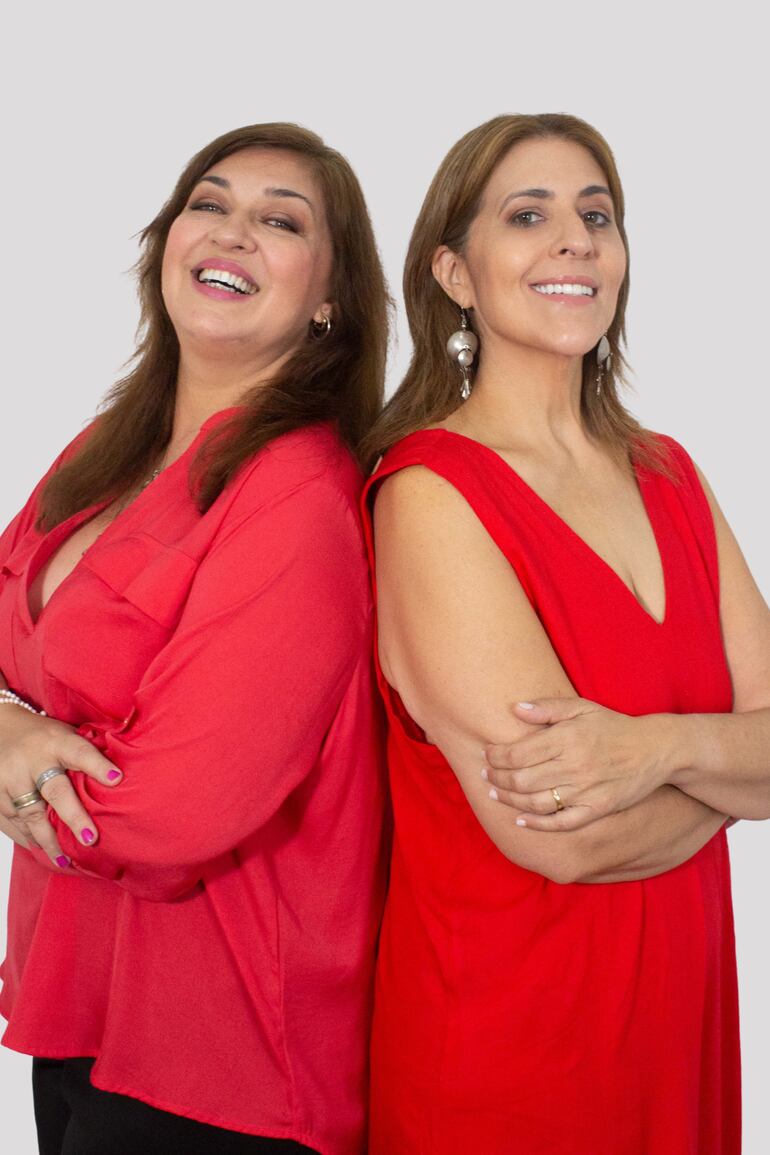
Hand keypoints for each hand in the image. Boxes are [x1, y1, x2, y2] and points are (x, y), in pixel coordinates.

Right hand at [0, 705, 121, 866]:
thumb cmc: (41, 735)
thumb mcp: (64, 733)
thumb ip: (84, 752)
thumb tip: (120, 776)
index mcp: (56, 742)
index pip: (80, 753)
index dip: (98, 766)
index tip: (117, 780)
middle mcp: (32, 761)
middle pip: (55, 792)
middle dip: (74, 817)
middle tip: (91, 840)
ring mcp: (10, 779)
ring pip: (30, 815)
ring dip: (48, 840)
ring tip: (65, 861)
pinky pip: (11, 822)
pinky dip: (27, 839)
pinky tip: (42, 852)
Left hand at [482, 698, 672, 830]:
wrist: (656, 749)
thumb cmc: (614, 726)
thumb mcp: (582, 707)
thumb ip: (548, 708)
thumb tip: (515, 709)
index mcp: (567, 738)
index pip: (518, 753)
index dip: (496, 756)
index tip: (487, 755)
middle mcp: (574, 766)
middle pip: (521, 779)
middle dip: (497, 778)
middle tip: (486, 775)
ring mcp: (586, 791)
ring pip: (536, 802)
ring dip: (510, 800)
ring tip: (496, 793)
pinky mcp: (598, 809)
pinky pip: (562, 822)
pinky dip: (538, 824)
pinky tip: (520, 820)